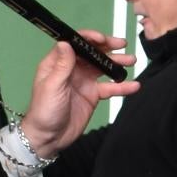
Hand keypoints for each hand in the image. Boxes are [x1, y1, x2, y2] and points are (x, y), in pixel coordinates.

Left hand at [15, 33, 136, 158]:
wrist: (49, 138)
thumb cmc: (44, 111)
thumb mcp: (52, 86)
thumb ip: (62, 65)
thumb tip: (66, 42)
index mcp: (57, 63)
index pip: (75, 44)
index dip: (89, 38)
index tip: (102, 40)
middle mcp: (72, 69)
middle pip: (92, 53)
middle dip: (107, 47)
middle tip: (122, 44)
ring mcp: (83, 82)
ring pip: (103, 67)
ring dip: (117, 63)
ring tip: (131, 60)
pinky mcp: (92, 95)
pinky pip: (109, 88)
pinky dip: (121, 86)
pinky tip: (133, 85)